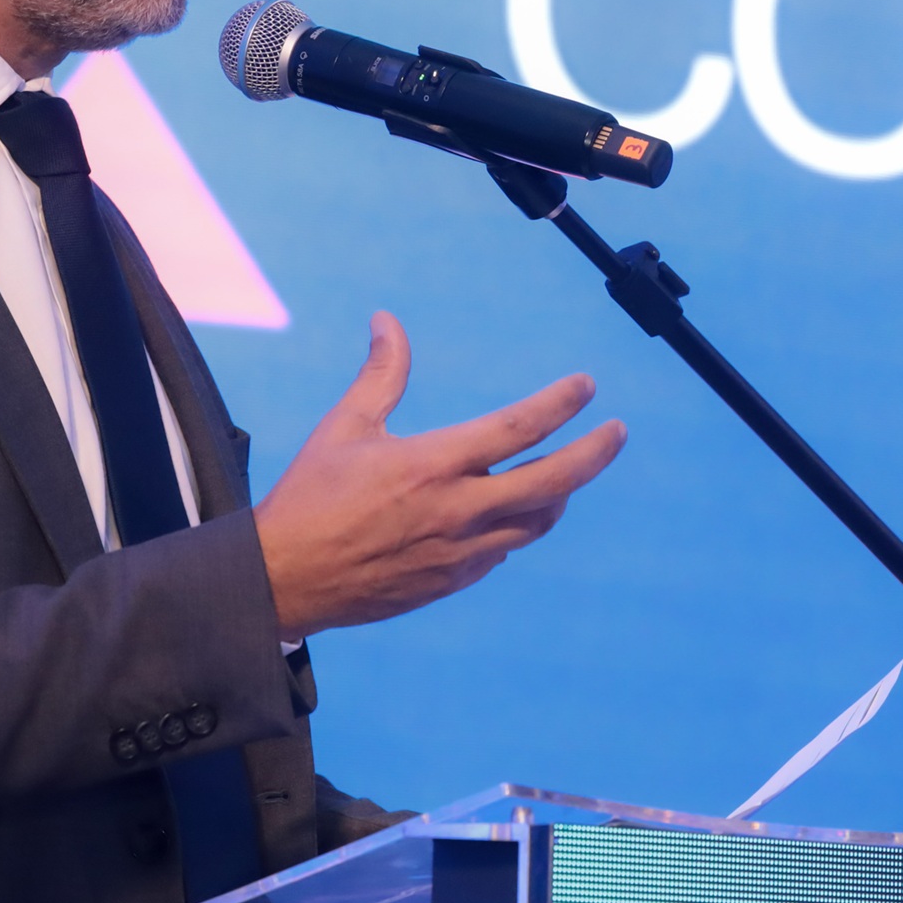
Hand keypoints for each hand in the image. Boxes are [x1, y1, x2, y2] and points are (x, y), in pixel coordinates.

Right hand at [253, 311, 625, 639]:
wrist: (285, 580)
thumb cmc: (311, 498)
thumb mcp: (345, 426)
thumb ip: (381, 374)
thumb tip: (388, 320)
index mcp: (431, 465)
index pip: (516, 429)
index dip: (559, 404)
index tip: (586, 385)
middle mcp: (455, 511)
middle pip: (549, 484)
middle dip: (592, 455)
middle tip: (617, 432)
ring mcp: (458, 553)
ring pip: (534, 523)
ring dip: (558, 495)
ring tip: (567, 472)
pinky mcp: (450, 582)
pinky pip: (502, 551)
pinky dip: (514, 526)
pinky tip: (507, 512)